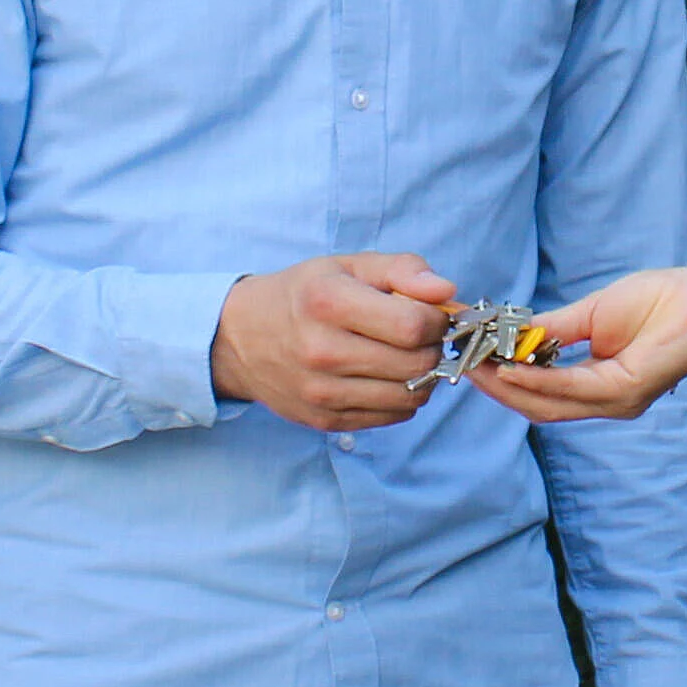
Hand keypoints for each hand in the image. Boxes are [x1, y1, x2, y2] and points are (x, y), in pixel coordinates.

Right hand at [212, 252, 456, 430]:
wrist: (239, 338)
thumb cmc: (304, 295)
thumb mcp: (347, 266)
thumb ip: (402, 270)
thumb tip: (447, 291)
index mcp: (328, 302)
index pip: (414, 325)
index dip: (436, 319)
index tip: (429, 313)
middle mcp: (322, 351)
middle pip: (417, 363)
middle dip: (432, 347)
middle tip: (418, 335)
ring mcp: (322, 392)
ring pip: (411, 396)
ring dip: (422, 376)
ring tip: (403, 355)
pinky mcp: (325, 420)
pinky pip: (392, 416)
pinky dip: (402, 397)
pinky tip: (384, 376)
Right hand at [471, 265, 686, 424]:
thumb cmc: (657, 301)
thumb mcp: (592, 314)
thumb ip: (553, 330)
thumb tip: (513, 336)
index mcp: (600, 386)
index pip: (543, 395)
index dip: (504, 382)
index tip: (472, 361)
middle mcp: (607, 403)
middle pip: (539, 407)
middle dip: (498, 389)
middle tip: (464, 366)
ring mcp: (616, 401)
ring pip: (549, 404)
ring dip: (509, 386)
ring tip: (477, 367)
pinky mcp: (625, 390)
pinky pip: (571, 388)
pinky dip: (537, 380)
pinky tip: (511, 368)